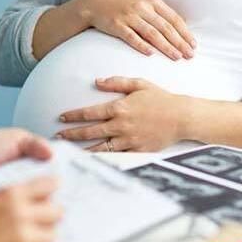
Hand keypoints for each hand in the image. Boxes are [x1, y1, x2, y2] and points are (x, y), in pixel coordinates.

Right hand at [0, 176, 61, 241]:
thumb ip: (15, 194)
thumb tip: (43, 194)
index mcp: (11, 192)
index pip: (50, 183)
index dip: (52, 187)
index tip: (52, 190)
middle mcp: (20, 212)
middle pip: (57, 210)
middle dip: (51, 214)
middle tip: (43, 216)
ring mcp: (23, 236)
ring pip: (53, 234)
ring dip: (43, 235)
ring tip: (28, 235)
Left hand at [55, 77, 191, 151]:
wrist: (182, 117)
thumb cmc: (161, 99)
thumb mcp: (139, 84)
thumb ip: (117, 82)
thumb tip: (97, 81)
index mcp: (120, 107)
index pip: (91, 113)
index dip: (74, 116)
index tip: (62, 118)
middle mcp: (122, 125)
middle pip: (91, 131)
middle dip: (73, 134)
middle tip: (58, 136)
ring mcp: (129, 140)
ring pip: (101, 147)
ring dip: (84, 149)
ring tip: (70, 151)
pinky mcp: (138, 151)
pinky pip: (117, 156)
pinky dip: (104, 159)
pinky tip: (93, 160)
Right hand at [79, 0, 195, 59]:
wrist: (96, 2)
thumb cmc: (123, 3)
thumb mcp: (143, 0)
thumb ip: (159, 11)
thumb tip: (179, 25)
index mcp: (152, 1)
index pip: (173, 18)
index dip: (185, 32)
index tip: (193, 45)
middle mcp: (142, 7)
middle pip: (165, 27)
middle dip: (180, 42)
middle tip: (189, 55)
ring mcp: (129, 16)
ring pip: (152, 33)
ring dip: (166, 46)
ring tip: (176, 57)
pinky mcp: (117, 25)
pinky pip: (132, 37)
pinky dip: (142, 45)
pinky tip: (151, 54)